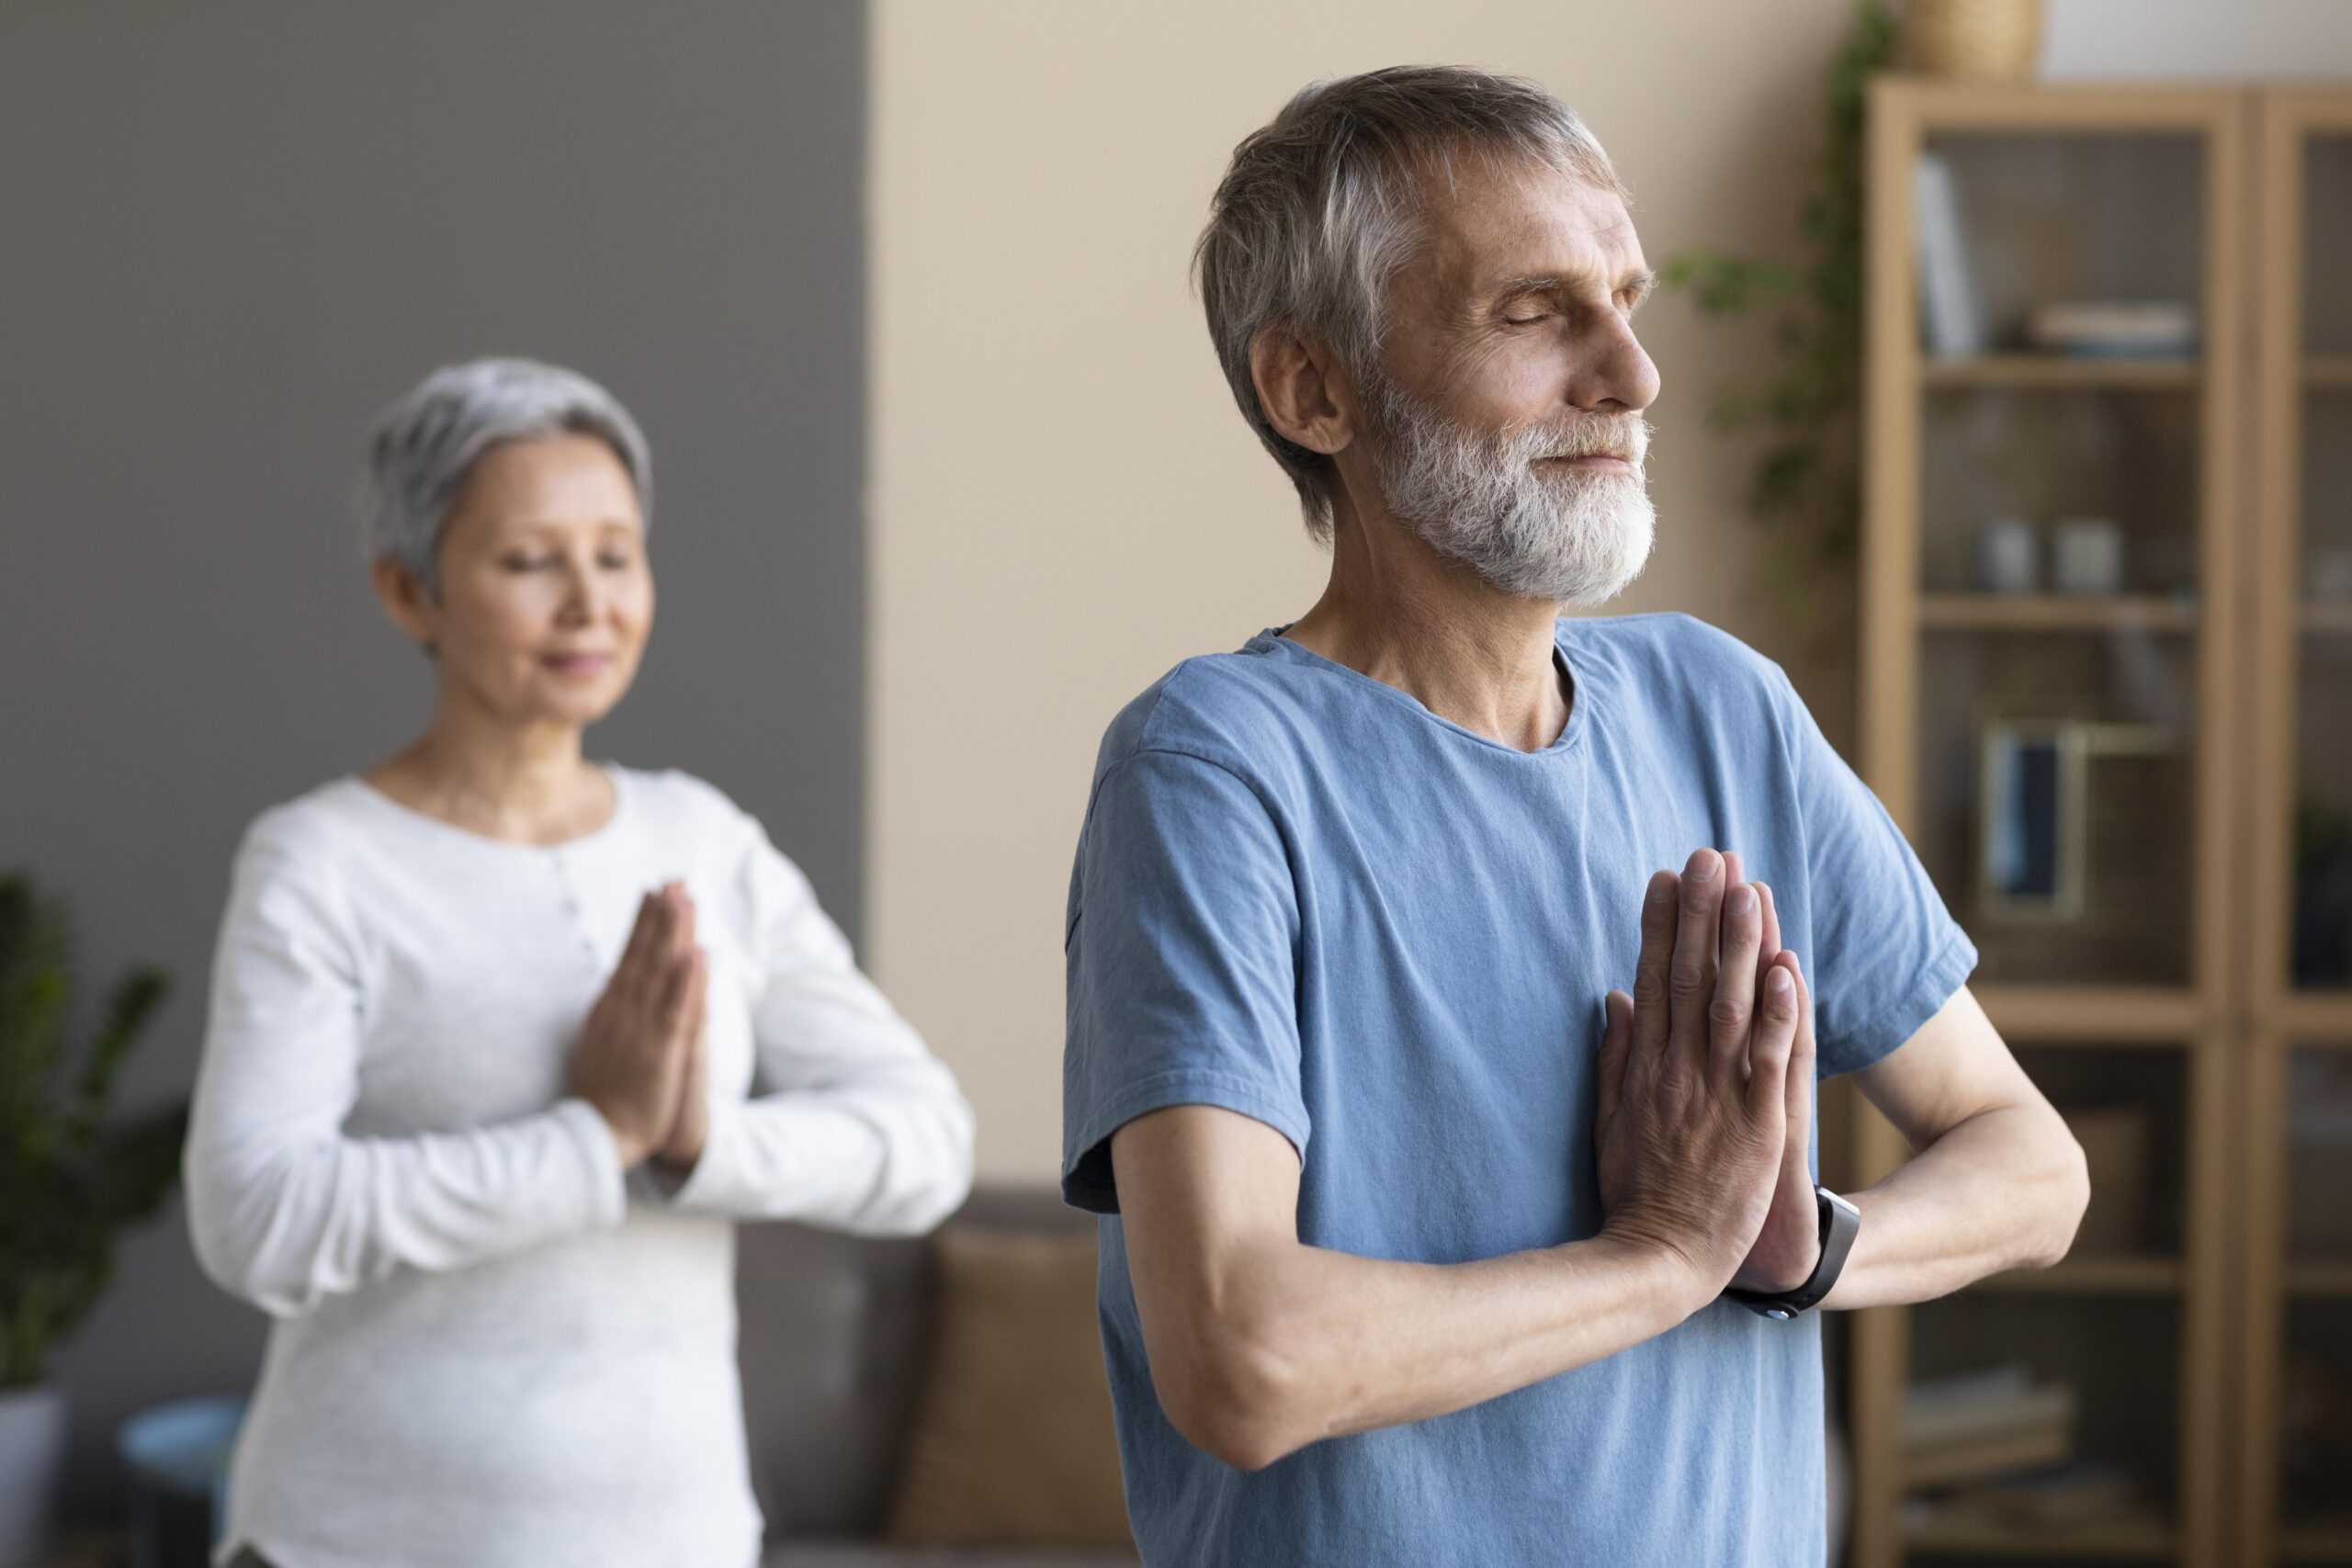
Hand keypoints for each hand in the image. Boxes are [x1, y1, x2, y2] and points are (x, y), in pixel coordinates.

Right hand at [570, 883, 704, 1167]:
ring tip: (685, 901)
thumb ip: (609, 1008)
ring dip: (673, 936)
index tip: (654, 889)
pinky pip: (677, 1011)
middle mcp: (624, 1012)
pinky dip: (687, 983)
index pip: (628, 956)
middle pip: (644, 956)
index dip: (643, 922)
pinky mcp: (661, 1052)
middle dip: (660, 917)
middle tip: (673, 881)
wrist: (600, 1136)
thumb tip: (611, 976)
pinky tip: (696, 956)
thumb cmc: (602, 1091)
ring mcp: (641, 1030)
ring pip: (661, 974)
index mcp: (610, 1009)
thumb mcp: (599, 1040)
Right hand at [1594, 848, 1803, 1304]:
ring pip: (1729, 1005)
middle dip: (1701, 913)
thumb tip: (1613, 998)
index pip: (1652, 981)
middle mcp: (1677, 1071)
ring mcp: (1717, 1096)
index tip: (1667, 876)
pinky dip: (1778, 1013)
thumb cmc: (1634, 1194)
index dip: (1660, 925)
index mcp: (1644, 1068)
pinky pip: (1768, 1061)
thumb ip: (1613, 1057)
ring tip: (1749, 888)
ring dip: (1740, 945)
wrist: (1660, 1261)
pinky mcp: (1757, 1126)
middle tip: (1710, 855)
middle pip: (1688, 977)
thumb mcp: (1607, 1119)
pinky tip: (1786, 968)